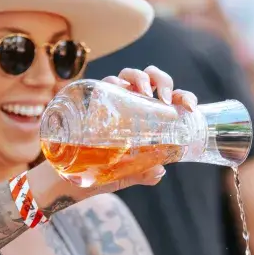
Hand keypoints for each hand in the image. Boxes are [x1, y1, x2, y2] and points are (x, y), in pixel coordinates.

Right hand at [92, 65, 197, 189]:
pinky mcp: (92, 101)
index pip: (170, 100)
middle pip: (151, 78)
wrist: (63, 179)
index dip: (184, 97)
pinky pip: (104, 84)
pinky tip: (117, 90)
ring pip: (129, 75)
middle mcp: (130, 104)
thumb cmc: (96, 173)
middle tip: (164, 99)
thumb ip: (140, 172)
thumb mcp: (122, 175)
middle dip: (162, 80)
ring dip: (140, 77)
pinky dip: (113, 82)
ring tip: (144, 93)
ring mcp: (112, 100)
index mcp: (145, 117)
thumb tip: (159, 171)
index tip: (190, 107)